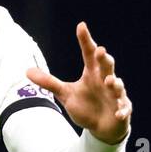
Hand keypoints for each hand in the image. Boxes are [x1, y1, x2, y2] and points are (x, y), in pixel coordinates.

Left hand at [25, 22, 131, 144]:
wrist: (102, 125)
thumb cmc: (86, 106)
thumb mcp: (65, 94)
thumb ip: (49, 82)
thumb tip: (27, 71)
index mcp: (92, 73)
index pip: (88, 54)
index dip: (85, 40)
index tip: (81, 26)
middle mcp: (105, 80)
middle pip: (107, 65)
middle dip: (104, 59)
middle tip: (99, 51)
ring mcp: (115, 95)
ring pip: (117, 86)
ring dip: (114, 83)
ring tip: (108, 81)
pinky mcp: (122, 110)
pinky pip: (123, 109)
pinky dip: (122, 110)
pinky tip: (118, 112)